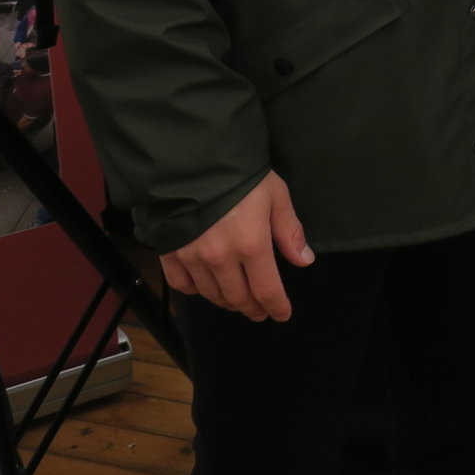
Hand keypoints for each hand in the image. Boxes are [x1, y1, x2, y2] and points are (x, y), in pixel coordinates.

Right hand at [159, 171, 311, 321]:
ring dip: (228, 302)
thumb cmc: (241, 175)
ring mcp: (192, 257)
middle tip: (260, 311)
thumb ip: (289, 231)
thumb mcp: (276, 195)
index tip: (282, 315)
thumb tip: (304, 260)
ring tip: (238, 301)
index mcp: (251, 244)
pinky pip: (182, 285)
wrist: (193, 159)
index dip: (276, 307)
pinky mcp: (170, 252)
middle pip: (238, 298)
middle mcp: (221, 258)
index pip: (267, 290)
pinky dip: (195, 291)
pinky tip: (205, 287)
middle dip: (253, 308)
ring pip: (212, 295)